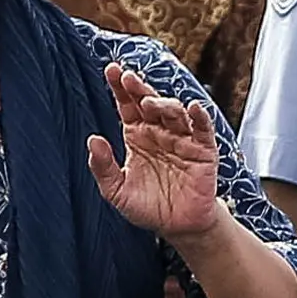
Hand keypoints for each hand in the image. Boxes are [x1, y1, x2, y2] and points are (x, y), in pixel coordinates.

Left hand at [88, 63, 225, 240]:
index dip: (120, 88)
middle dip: (139, 88)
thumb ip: (103, 167)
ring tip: (149, 102)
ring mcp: (182, 139)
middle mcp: (159, 132)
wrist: (177, 227)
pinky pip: (202, 130)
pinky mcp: (203, 151)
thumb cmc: (147, 207)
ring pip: (174, 112)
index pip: (127, 105)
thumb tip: (93, 140)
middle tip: (127, 77)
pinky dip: (199, 117)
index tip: (111, 70)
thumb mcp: (117, 191)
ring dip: (163, 103)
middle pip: (149, 102)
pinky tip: (193, 108)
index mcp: (137, 135)